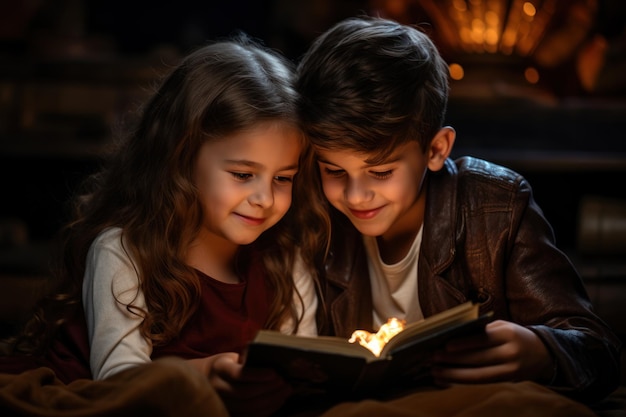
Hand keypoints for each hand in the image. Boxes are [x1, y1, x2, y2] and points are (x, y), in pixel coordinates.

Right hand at [189, 352, 291, 416]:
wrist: (209, 377)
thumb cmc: (229, 364)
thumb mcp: (234, 357)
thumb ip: (248, 359)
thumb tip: (275, 361)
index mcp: (219, 368)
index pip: (239, 374)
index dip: (258, 375)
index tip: (275, 373)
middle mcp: (217, 387)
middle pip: (245, 393)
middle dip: (268, 389)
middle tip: (284, 383)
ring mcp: (221, 403)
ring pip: (248, 408)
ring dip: (271, 400)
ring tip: (285, 392)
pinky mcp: (229, 412)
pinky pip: (249, 416)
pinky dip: (266, 410)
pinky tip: (278, 401)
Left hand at [430, 320, 553, 384]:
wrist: (545, 353)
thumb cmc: (514, 335)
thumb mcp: (502, 327)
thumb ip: (481, 331)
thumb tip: (451, 336)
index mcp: (508, 334)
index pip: (483, 339)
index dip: (464, 344)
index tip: (445, 346)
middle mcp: (511, 352)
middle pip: (478, 358)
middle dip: (453, 360)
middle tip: (432, 358)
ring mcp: (511, 369)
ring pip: (478, 374)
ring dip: (454, 374)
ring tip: (436, 372)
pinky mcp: (508, 380)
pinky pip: (482, 381)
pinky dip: (463, 380)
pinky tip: (449, 378)